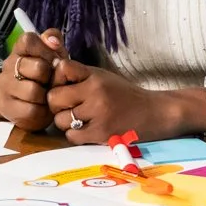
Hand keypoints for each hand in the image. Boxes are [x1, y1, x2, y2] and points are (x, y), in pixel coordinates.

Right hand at [0, 24, 65, 131]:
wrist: (21, 100)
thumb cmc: (43, 74)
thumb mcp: (50, 53)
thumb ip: (53, 39)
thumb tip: (54, 42)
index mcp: (19, 50)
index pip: (28, 40)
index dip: (45, 50)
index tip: (54, 59)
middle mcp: (9, 66)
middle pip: (38, 67)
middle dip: (51, 76)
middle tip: (53, 81)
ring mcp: (7, 87)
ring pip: (33, 91)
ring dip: (47, 96)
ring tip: (48, 96)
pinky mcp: (10, 108)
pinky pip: (31, 110)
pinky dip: (42, 111)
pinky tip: (43, 108)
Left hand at [47, 63, 205, 144]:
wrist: (154, 113)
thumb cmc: (125, 94)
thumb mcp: (103, 77)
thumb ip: (79, 75)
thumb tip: (51, 69)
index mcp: (95, 76)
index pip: (62, 68)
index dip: (57, 78)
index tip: (65, 85)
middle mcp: (95, 93)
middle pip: (54, 97)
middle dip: (57, 104)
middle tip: (69, 106)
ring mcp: (98, 115)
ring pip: (60, 120)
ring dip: (66, 122)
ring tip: (80, 119)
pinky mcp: (101, 134)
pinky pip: (71, 136)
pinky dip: (75, 135)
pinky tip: (86, 130)